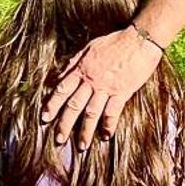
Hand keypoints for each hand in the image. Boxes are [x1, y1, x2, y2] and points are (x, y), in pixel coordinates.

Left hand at [45, 26, 159, 148]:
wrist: (139, 39)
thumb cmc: (115, 41)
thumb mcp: (90, 47)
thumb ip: (74, 62)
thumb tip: (61, 75)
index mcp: (82, 69)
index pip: (62, 89)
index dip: (52, 104)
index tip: (45, 117)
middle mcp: (91, 81)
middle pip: (74, 105)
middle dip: (65, 124)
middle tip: (58, 139)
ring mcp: (107, 88)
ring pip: (92, 113)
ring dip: (85, 131)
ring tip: (81, 146)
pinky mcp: (123, 92)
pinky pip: (113, 112)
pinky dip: (108, 125)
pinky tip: (105, 136)